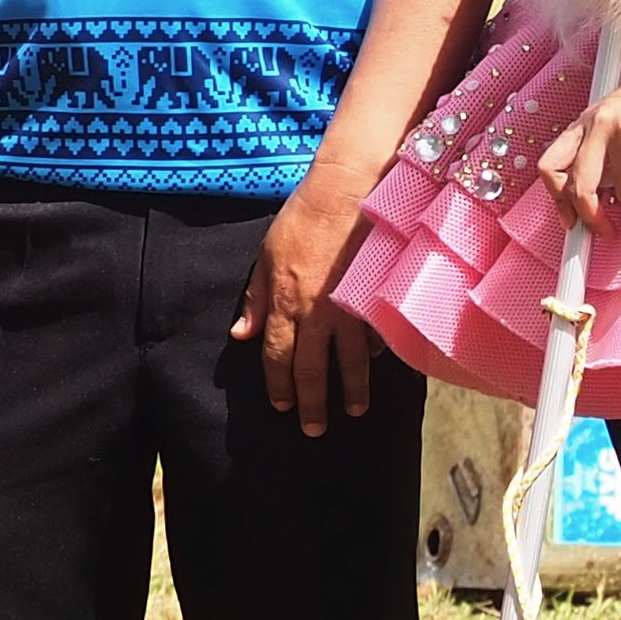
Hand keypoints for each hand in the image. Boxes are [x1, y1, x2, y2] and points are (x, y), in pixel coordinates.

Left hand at [231, 173, 381, 436]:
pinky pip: (378, 334)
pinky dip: (377, 352)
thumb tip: (241, 334)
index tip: (282, 407)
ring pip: (351, 362)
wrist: (351, 189)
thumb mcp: (267, 254)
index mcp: (285, 304)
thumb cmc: (304, 216)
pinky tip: (377, 364)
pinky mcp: (378, 298)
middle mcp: (318, 316)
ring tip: (354, 411)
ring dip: (351, 391)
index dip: (279, 387)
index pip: (278, 359)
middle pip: (312, 370)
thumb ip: (256, 298)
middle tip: (315, 430)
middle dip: (313, 404)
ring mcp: (352, 310)